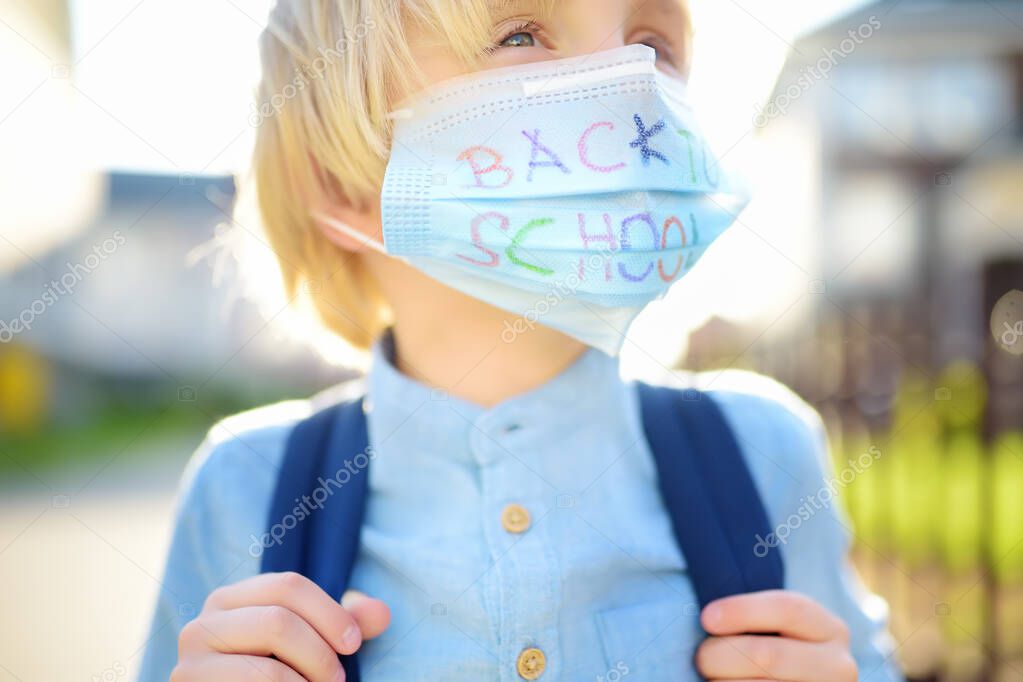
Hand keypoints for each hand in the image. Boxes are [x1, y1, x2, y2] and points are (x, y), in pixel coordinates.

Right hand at [172, 572, 389, 680]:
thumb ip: (346, 624)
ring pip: (266, 670)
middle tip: (338, 679)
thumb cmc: (277, 674)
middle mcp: (202, 625)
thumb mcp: (311, 643)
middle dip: (320, 655)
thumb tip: (382, 614)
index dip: (331, 613)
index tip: (354, 644)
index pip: (288, 586)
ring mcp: (190, 665)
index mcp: (231, 599)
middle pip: (278, 622)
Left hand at [696, 590, 856, 680]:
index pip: (789, 609)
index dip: (743, 610)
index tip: (707, 618)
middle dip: (723, 654)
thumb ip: (754, 619)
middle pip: (770, 655)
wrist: (797, 681)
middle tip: (702, 658)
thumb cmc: (775, 649)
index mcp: (831, 629)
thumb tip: (708, 616)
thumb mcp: (779, 628)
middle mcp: (839, 665)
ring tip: (710, 678)